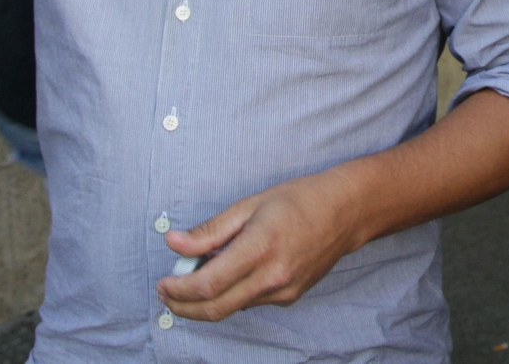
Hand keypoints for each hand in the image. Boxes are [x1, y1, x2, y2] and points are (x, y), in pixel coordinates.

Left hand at [156, 171, 364, 322]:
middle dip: (183, 306)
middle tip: (166, 293)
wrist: (346, 212)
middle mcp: (272, 277)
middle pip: (215, 308)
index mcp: (260, 248)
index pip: (208, 284)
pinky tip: (227, 275)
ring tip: (194, 276)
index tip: (162, 282)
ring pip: (231, 308)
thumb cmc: (299, 200)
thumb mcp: (250, 204)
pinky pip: (249, 302)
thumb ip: (210, 230)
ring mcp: (283, 292)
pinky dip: (230, 295)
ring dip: (205, 300)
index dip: (178, 289)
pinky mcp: (289, 298)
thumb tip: (173, 242)